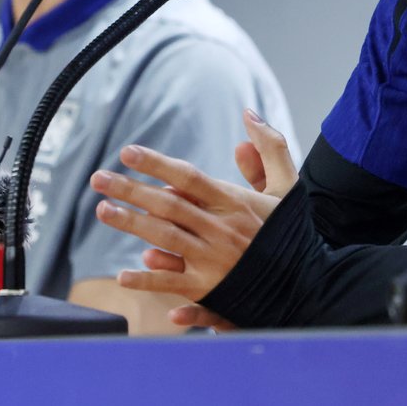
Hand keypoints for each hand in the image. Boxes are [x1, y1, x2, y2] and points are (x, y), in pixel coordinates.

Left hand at [91, 109, 296, 314]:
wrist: (308, 283)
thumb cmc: (291, 233)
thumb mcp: (287, 187)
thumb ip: (269, 148)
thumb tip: (249, 115)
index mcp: (235, 202)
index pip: (188, 177)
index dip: (156, 164)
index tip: (128, 152)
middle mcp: (220, 229)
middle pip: (167, 205)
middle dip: (130, 190)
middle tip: (98, 178)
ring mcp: (214, 261)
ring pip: (163, 239)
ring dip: (130, 225)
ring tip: (102, 210)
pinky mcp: (211, 290)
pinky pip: (173, 285)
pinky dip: (147, 280)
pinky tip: (123, 275)